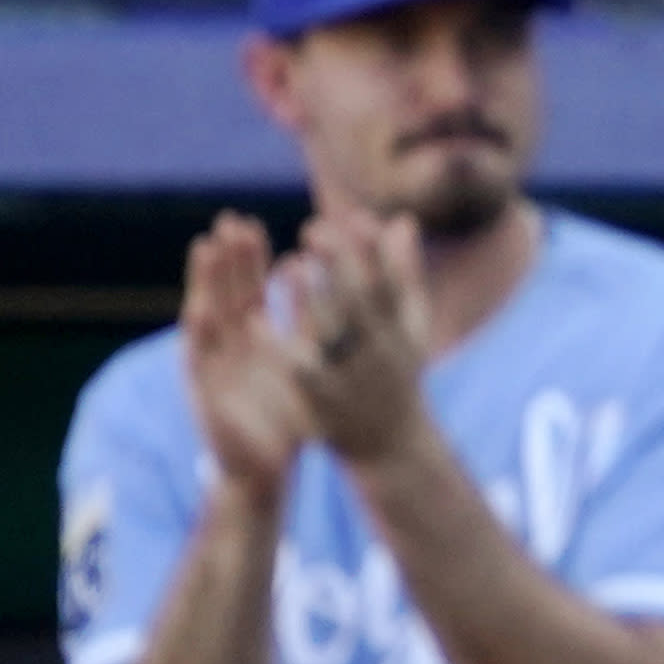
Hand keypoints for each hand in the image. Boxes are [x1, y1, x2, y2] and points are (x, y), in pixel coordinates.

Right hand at [177, 213, 314, 495]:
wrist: (264, 469)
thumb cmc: (285, 416)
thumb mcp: (303, 363)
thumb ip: (311, 325)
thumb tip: (330, 290)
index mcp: (250, 338)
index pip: (247, 289)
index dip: (247, 259)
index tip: (250, 222)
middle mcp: (228, 346)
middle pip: (224, 294)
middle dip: (225, 259)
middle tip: (228, 220)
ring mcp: (213, 366)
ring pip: (208, 315)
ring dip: (205, 283)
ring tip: (206, 247)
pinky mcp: (204, 392)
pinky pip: (202, 360)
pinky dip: (200, 332)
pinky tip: (201, 308)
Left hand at [276, 204, 438, 467]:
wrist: (391, 444)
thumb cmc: (397, 374)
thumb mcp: (409, 325)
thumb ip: (404, 273)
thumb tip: (402, 220)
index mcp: (402, 329)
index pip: (390, 283)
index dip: (373, 251)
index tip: (355, 218)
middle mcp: (381, 351)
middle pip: (361, 303)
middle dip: (340, 266)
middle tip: (313, 228)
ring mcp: (353, 376)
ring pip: (332, 333)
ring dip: (310, 298)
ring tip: (288, 263)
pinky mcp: (322, 399)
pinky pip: (297, 368)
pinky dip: (277, 343)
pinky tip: (254, 319)